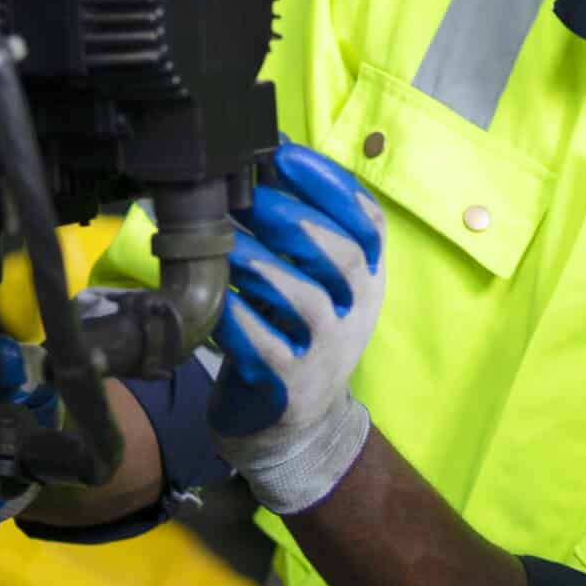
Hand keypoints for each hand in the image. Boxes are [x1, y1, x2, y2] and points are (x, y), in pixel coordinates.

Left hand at [208, 139, 386, 513]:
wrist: (296, 432)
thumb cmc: (291, 338)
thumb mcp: (308, 283)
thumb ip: (293, 235)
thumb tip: (254, 162)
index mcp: (367, 278)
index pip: (368, 222)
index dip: (329, 184)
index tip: (284, 154)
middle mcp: (359, 312)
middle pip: (346, 256)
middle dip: (296, 218)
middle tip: (250, 195)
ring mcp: (331, 353)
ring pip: (309, 300)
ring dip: (265, 264)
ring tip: (226, 241)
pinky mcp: (295, 388)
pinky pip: (270, 348)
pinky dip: (242, 320)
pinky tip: (217, 299)